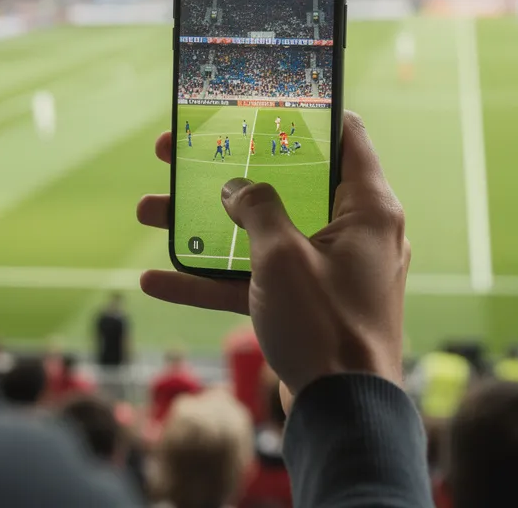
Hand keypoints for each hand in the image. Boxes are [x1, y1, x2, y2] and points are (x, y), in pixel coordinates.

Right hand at [136, 111, 410, 394]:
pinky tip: (157, 279)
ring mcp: (328, 272)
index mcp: (368, 208)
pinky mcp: (306, 307)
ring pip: (260, 235)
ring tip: (150, 211)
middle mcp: (354, 234)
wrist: (342, 416)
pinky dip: (211, 279)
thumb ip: (257, 209)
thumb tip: (236, 187)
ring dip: (205, 226)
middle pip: (286, 184)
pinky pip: (255, 282)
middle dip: (226, 171)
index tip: (259, 100)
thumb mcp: (282, 256)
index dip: (303, 112)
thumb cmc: (326, 328)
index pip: (345, 134)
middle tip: (179, 153)